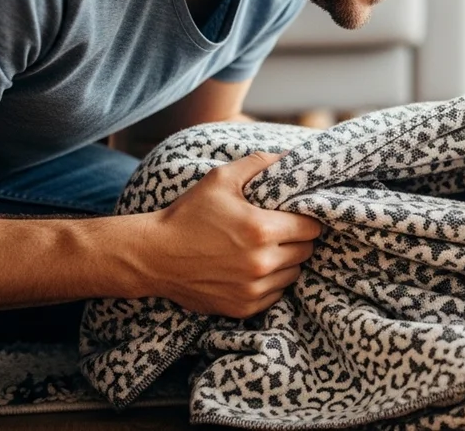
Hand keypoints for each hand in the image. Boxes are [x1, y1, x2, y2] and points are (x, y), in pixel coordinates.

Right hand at [138, 151, 322, 317]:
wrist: (153, 256)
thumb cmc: (188, 214)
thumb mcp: (221, 179)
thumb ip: (258, 163)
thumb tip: (289, 155)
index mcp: (262, 230)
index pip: (311, 228)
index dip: (306, 219)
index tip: (295, 216)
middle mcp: (262, 263)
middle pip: (306, 252)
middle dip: (297, 239)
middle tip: (279, 231)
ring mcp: (253, 289)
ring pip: (293, 274)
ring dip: (286, 262)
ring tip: (265, 249)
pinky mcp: (243, 307)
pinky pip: (275, 294)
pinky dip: (270, 283)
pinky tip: (252, 269)